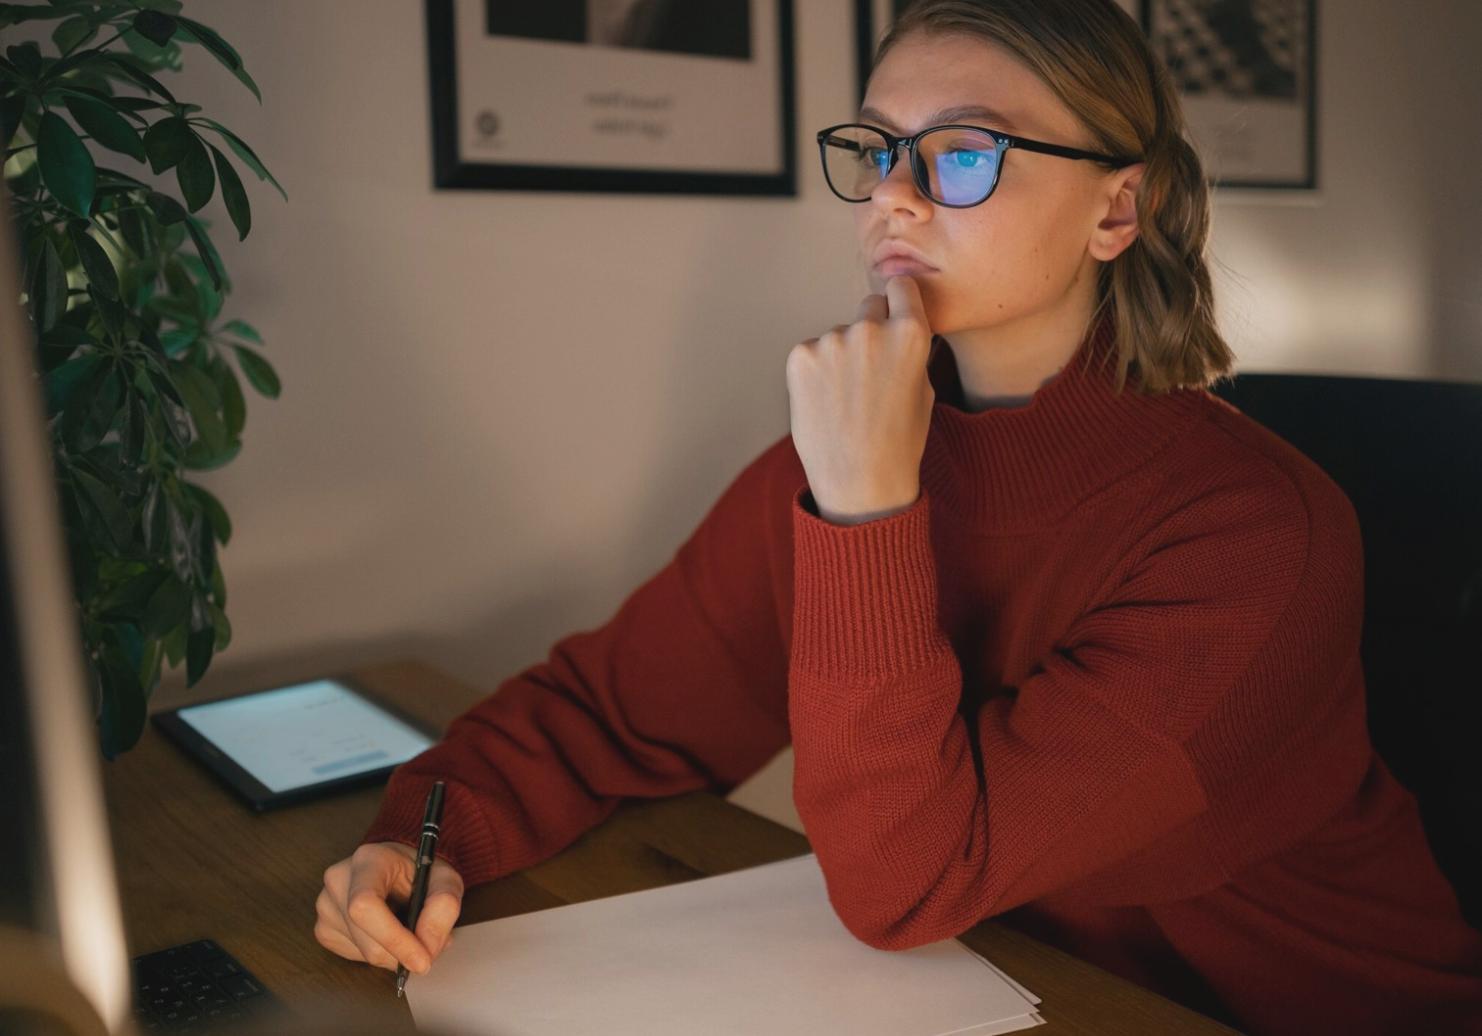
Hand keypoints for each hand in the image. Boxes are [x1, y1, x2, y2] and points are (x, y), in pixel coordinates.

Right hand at [314, 841, 463, 973]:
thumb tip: (427, 947)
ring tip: (409, 928)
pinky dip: (379, 953)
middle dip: (403, 953)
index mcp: (368, 860)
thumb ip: (444, 907)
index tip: (421, 960)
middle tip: (430, 946)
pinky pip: (355, 956)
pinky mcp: (323, 928)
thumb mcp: (446, 879)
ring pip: (363, 953)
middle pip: (367, 939)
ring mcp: (326, 905)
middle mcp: (338, 880)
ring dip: (394, 953)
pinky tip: (387, 931)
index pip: (365, 905)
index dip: (394, 939)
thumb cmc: (420, 870)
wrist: (398, 866)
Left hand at [785, 275, 934, 523]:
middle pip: (869, 307)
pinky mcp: (800, 356)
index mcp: (910, 334)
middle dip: (872, 329)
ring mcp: (831, 341)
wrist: (859, 483)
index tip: (895, 314)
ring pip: (839, 335)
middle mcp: (870, 329)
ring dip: (841, 356)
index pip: (902, 287)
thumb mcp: (923, 389)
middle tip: (870, 372)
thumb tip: (894, 323)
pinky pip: (813, 352)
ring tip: (846, 401)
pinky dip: (817, 372)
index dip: (899, 302)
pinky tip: (826, 403)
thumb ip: (909, 349)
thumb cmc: (899, 442)